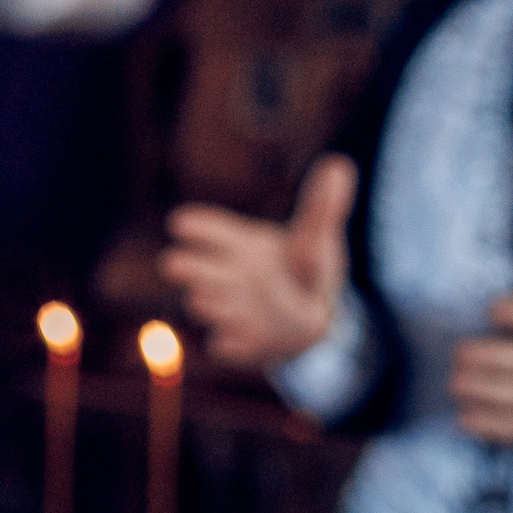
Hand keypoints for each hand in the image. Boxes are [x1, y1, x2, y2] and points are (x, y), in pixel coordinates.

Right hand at [160, 154, 356, 368]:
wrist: (309, 318)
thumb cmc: (304, 267)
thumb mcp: (316, 236)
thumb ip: (322, 206)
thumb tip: (341, 164)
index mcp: (242, 244)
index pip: (215, 231)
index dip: (199, 228)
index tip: (179, 223)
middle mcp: (230, 276)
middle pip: (201, 270)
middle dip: (189, 268)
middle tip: (172, 264)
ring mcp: (234, 310)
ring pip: (210, 307)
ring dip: (207, 304)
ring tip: (202, 300)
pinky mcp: (243, 343)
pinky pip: (229, 347)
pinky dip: (228, 346)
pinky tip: (225, 344)